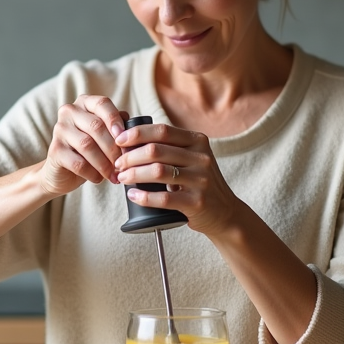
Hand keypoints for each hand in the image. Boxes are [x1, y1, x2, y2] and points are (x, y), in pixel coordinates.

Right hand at [37, 95, 128, 196]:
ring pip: (88, 145)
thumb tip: (135, 130)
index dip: (115, 120)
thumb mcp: (105, 135)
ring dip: (105, 163)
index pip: (102, 103)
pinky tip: (99, 179)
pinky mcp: (54, 150)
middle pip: (96, 126)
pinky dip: (92, 173)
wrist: (62, 172)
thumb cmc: (89, 151)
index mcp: (84, 103)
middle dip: (113, 147)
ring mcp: (59, 129)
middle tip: (124, 163)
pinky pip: (78, 163)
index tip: (125, 138)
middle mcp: (69, 111)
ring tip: (114, 174)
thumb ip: (118, 127)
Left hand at [114, 122, 243, 236]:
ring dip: (133, 174)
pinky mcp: (197, 202)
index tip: (119, 141)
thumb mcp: (193, 159)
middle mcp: (201, 158)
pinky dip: (143, 197)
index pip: (162, 131)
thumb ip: (171, 148)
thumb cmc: (199, 183)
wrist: (225, 213)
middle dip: (130, 156)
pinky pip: (164, 198)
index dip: (137, 134)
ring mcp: (201, 180)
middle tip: (118, 164)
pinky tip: (133, 195)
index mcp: (198, 141)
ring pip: (157, 172)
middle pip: (155, 150)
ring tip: (122, 178)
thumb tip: (130, 142)